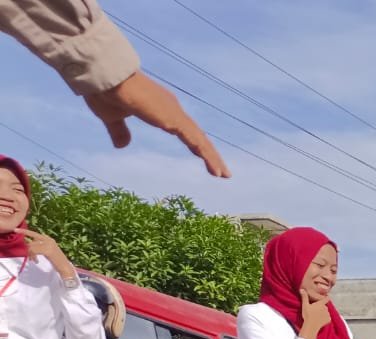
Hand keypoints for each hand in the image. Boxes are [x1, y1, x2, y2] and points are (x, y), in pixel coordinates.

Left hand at [15, 228, 72, 273]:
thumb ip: (40, 246)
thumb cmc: (56, 261)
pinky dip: (33, 256)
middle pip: (32, 242)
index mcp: (49, 239)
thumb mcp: (47, 251)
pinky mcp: (48, 250)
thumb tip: (29, 244)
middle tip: (31, 258)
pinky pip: (34, 251)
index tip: (15, 230)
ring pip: (32, 247)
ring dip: (31, 254)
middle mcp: (49, 240)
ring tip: (34, 260)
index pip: (34, 234)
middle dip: (28, 249)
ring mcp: (49, 244)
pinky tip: (36, 261)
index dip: (25, 232)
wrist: (65, 267)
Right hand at [83, 72, 229, 177]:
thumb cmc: (106, 92)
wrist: (103, 78)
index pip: (185, 131)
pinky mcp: (173, 119)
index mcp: (161, 109)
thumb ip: (120, 131)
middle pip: (197, 136)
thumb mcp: (112, 118)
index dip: (195, 146)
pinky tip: (215, 169)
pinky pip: (195, 141)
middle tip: (222, 172)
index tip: (204, 159)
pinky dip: (206, 155)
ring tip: (225, 176)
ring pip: (200, 140)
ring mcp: (174, 114)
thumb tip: (122, 146)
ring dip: (213, 158)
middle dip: (210, 154)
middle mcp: (172, 110)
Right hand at [300, 288, 331, 338]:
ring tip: (316, 316)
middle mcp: (326, 308)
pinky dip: (324, 319)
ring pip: (326, 312)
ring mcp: (328, 314)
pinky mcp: (329, 320)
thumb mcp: (305, 305)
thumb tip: (302, 289)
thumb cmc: (307, 315)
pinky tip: (319, 320)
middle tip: (315, 310)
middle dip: (321, 307)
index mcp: (321, 304)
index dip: (326, 297)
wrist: (311, 325)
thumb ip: (304, 297)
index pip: (326, 298)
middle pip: (324, 306)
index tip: (326, 296)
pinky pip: (327, 318)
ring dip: (323, 313)